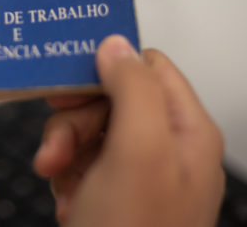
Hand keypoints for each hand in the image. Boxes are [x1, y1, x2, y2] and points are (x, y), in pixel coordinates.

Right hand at [34, 35, 224, 225]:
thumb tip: (117, 45)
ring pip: (90, 134)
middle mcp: (169, 150)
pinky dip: (66, 178)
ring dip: (65, 153)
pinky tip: (70, 200)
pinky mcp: (116, 197)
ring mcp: (142, 176)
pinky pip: (82, 165)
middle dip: (74, 122)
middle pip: (110, 101)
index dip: (104, 70)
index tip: (69, 83)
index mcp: (188, 131)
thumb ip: (133, 90)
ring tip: (59, 177)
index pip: (147, 68)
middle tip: (58, 149)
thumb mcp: (137, 153)